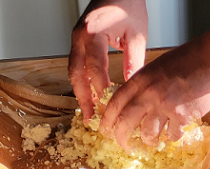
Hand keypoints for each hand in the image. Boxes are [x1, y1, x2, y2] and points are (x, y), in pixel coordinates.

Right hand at [68, 0, 147, 122]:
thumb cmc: (128, 4)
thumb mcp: (136, 35)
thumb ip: (134, 62)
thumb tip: (132, 87)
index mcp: (93, 33)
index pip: (95, 67)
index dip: (100, 90)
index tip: (107, 107)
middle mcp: (79, 37)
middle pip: (76, 74)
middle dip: (83, 98)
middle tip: (91, 117)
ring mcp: (76, 39)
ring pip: (73, 71)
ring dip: (81, 92)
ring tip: (89, 110)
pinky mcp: (78, 41)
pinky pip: (76, 65)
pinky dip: (82, 81)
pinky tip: (90, 93)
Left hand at [99, 22, 209, 149]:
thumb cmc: (188, 59)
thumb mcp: (156, 67)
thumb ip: (143, 85)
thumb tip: (132, 104)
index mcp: (140, 80)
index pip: (115, 104)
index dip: (107, 120)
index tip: (105, 130)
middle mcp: (149, 93)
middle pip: (125, 122)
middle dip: (121, 138)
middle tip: (123, 145)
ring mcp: (165, 106)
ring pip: (147, 133)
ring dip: (148, 140)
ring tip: (152, 141)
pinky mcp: (183, 116)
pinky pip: (172, 135)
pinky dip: (171, 137)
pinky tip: (174, 132)